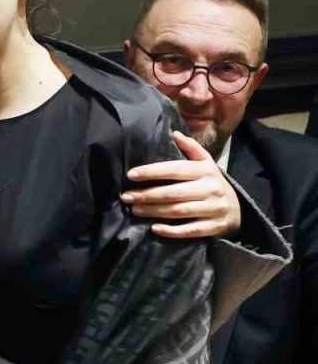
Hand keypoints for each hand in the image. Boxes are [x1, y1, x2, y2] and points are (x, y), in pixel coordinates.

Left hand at [122, 132, 240, 238]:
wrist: (238, 208)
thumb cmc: (211, 182)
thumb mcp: (206, 162)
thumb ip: (191, 148)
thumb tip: (173, 133)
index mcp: (205, 171)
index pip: (175, 169)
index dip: (152, 172)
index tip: (130, 175)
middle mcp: (210, 189)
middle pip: (173, 193)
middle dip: (147, 195)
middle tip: (126, 197)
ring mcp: (213, 209)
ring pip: (178, 211)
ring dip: (153, 211)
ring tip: (135, 209)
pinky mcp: (213, 227)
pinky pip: (190, 230)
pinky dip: (171, 231)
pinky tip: (154, 228)